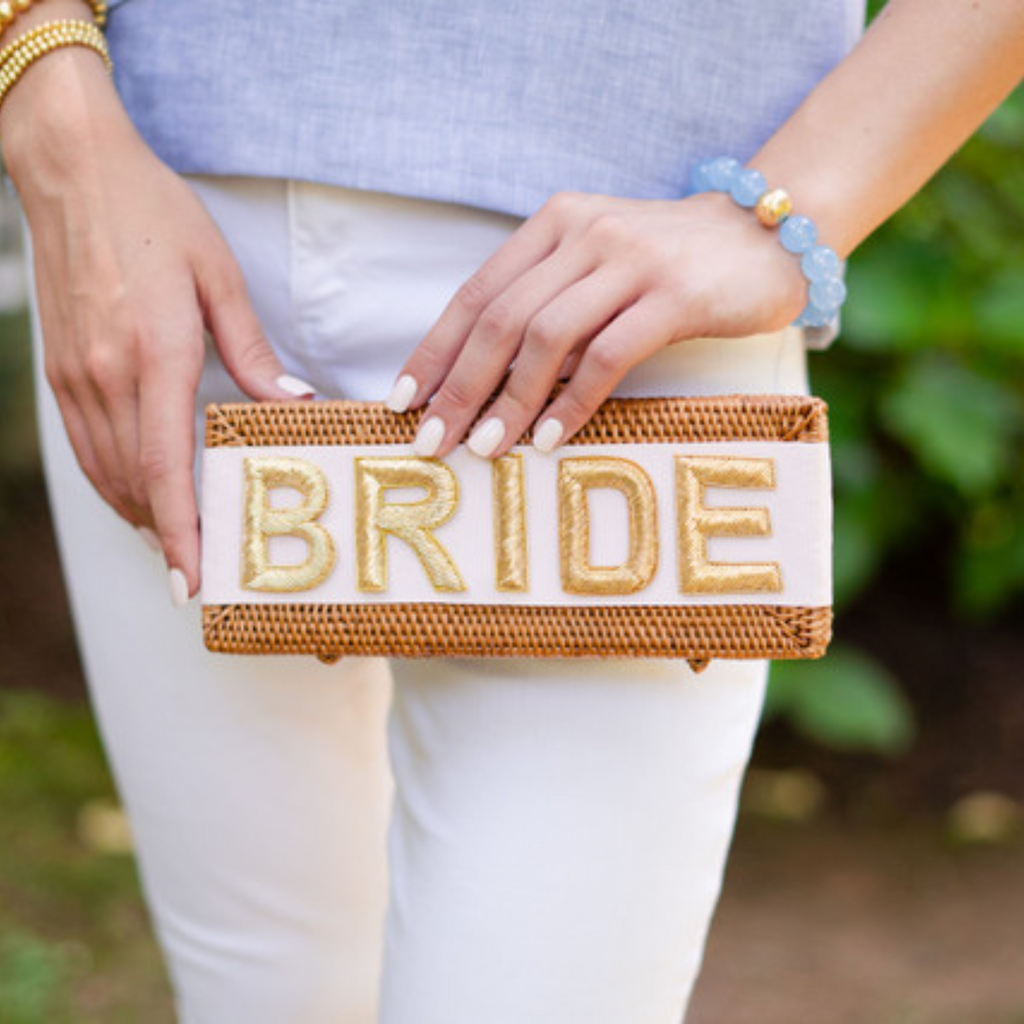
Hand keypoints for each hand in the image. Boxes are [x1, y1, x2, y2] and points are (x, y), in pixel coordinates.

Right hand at [2, 53, 306, 600]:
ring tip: (174, 546)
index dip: (181, 533)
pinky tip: (137, 494)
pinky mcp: (61, 367)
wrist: (74, 172)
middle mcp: (106, 376)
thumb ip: (252, 351)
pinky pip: (85, 445)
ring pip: (106, 471)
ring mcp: (76, 374)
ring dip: (139, 515)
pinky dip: (113, 480)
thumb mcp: (219, 279)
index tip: (193, 581)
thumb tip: (293, 404)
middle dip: (166, 537)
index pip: (167, 468)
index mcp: (155, 355)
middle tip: (199, 574)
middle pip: (136, 484)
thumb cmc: (155, 217)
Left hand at [389, 190, 807, 458]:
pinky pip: (607, 355)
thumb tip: (486, 379)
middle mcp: (584, 235)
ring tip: (484, 449)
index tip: (404, 400)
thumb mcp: (597, 266)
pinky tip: (552, 439)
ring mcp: (630, 261)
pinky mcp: (673, 295)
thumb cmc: (670, 264)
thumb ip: (549, 302)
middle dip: (458, 386)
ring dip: (509, 400)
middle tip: (432, 440)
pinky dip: (574, 401)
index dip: (434, 350)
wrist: (766, 234)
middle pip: (500, 319)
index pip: (477, 293)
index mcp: (555, 225)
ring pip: (547, 337)